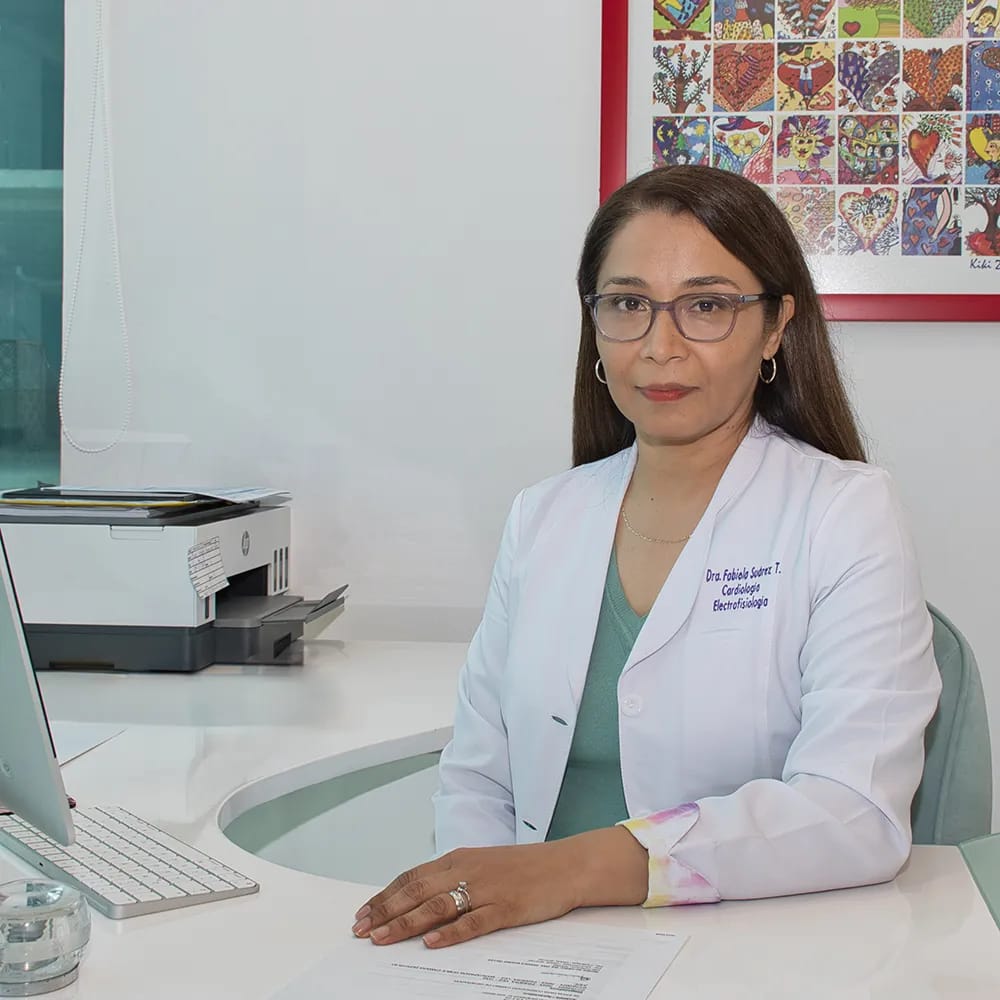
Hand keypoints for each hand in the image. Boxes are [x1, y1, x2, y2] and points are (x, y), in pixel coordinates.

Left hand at [351, 827, 647, 948]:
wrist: (566, 865)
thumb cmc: (523, 868)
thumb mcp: (482, 865)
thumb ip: (452, 879)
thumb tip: (419, 901)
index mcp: (458, 858)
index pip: (411, 877)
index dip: (384, 896)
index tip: (362, 914)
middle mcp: (467, 870)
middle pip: (416, 892)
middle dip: (385, 913)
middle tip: (360, 931)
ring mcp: (486, 889)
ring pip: (437, 907)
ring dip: (406, 924)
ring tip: (382, 939)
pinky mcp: (506, 908)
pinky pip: (472, 922)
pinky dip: (450, 933)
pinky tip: (431, 943)